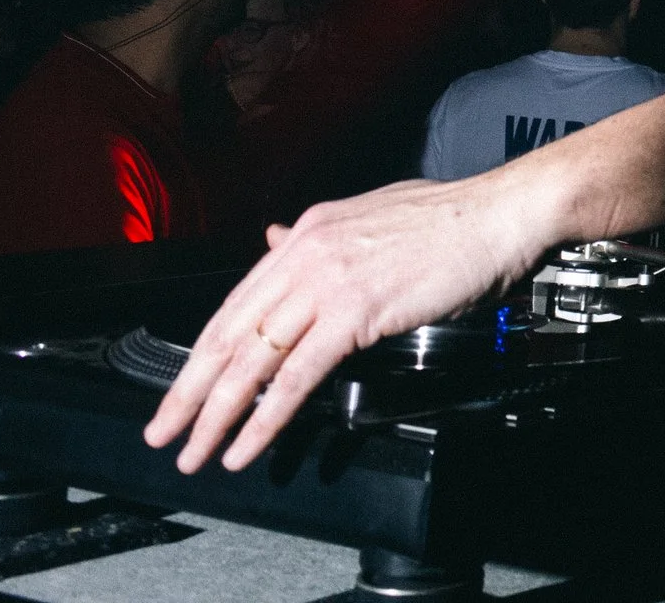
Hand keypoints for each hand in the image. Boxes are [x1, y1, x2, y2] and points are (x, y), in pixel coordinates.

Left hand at [143, 174, 555, 472]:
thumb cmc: (452, 219)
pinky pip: (296, 375)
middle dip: (188, 390)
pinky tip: (248, 443)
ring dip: (217, 414)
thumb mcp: (371, 217)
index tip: (182, 386)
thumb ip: (320, 239)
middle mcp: (307, 253)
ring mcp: (328, 282)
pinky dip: (267, 417)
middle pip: (230, 333)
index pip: (237, 301)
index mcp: (309, 232)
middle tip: (163, 431)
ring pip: (253, 360)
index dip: (202, 351)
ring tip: (197, 450)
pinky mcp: (355, 312)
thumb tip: (276, 239)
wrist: (500, 214)